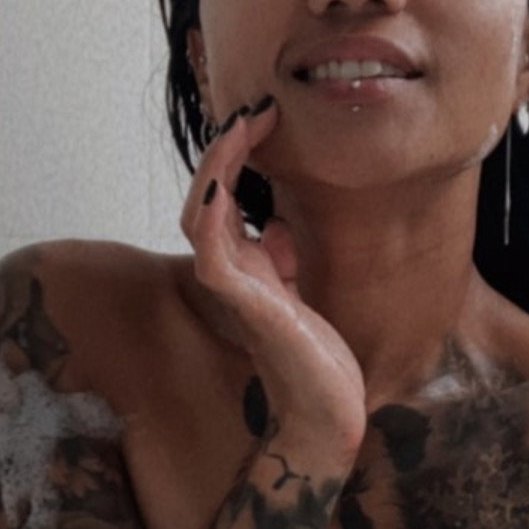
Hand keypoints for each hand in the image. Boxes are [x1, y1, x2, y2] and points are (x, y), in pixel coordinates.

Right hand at [181, 98, 366, 455]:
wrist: (327, 418)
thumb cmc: (317, 365)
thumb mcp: (303, 297)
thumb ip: (282, 262)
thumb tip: (273, 225)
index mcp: (244, 270)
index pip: (219, 201)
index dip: (233, 157)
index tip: (263, 120)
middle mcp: (232, 275)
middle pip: (203, 197)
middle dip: (224, 149)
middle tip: (256, 110)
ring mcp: (234, 289)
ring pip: (201, 213)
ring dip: (218, 164)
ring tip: (244, 125)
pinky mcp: (245, 305)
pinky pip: (212, 249)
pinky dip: (212, 211)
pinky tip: (226, 180)